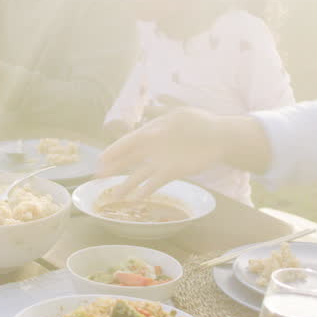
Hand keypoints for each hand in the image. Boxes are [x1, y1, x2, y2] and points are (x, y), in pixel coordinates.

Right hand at [97, 108, 227, 201]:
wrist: (218, 137)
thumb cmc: (198, 123)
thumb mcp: (181, 117)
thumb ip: (164, 125)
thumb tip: (151, 131)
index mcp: (151, 131)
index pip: (129, 141)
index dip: (114, 151)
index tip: (101, 159)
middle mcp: (152, 148)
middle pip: (129, 159)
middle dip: (113, 168)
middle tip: (97, 177)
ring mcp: (161, 161)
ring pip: (139, 174)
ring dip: (126, 185)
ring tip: (115, 196)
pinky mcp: (171, 171)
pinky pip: (155, 182)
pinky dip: (146, 190)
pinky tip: (136, 198)